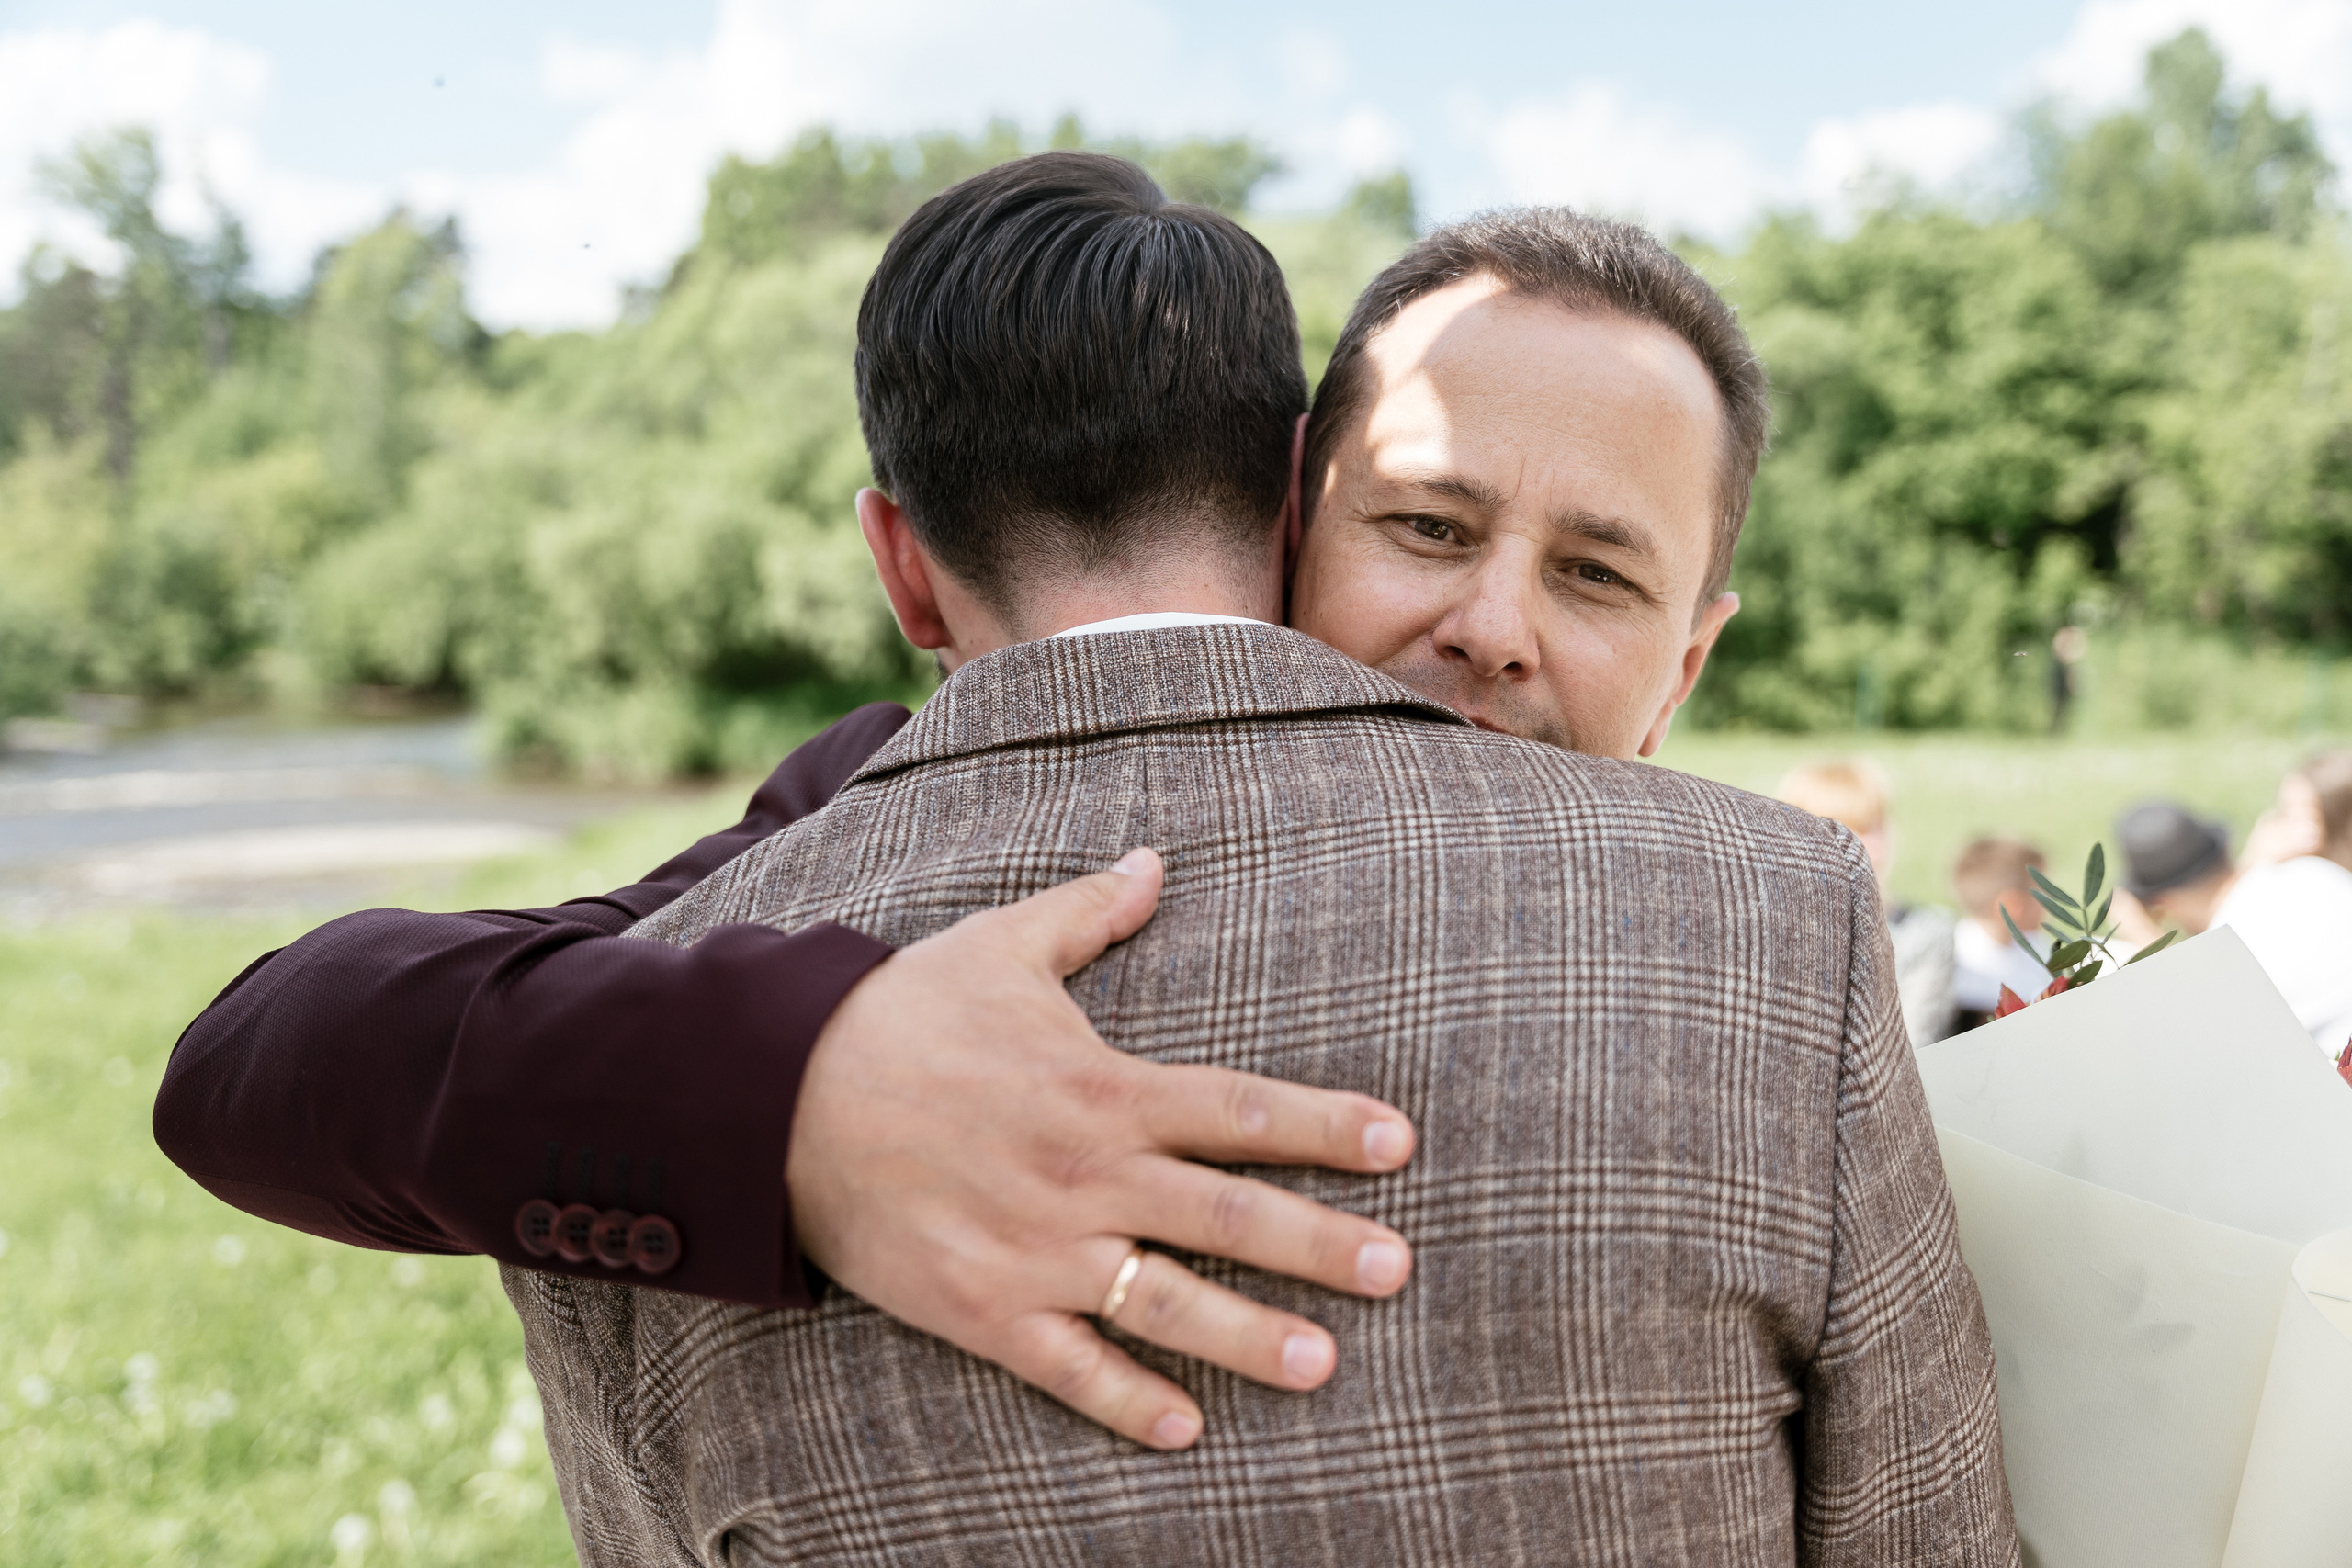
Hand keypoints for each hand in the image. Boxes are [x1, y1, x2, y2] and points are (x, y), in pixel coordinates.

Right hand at [786, 847, 1416, 1450]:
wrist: (779, 1093)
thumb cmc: (901, 1013)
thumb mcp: (1003, 945)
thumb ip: (1092, 912)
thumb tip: (1156, 861)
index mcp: (1103, 1087)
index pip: (1239, 1108)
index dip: (1324, 1125)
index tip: (1399, 1144)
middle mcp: (1086, 1173)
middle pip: (1226, 1215)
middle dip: (1320, 1243)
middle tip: (1399, 1270)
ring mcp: (1037, 1248)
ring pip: (1164, 1302)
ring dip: (1249, 1335)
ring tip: (1325, 1363)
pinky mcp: (981, 1306)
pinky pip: (1067, 1364)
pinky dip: (1126, 1399)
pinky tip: (1186, 1429)